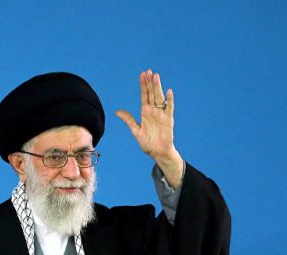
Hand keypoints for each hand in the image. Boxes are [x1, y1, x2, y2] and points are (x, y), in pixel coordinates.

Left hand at [115, 69, 183, 187]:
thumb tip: (117, 111)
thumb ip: (128, 120)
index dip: (143, 85)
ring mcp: (161, 114)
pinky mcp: (168, 119)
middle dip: (150, 82)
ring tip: (156, 76)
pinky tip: (168, 92)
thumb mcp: (135, 130)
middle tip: (149, 71)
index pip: (144, 95)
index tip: (142, 75)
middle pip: (151, 93)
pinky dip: (169, 100)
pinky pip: (169, 108)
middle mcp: (153, 111)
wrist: (157, 152)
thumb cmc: (148, 143)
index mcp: (145, 112)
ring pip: (159, 97)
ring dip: (157, 87)